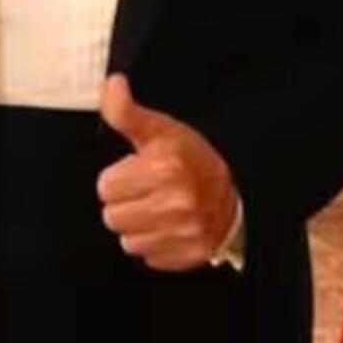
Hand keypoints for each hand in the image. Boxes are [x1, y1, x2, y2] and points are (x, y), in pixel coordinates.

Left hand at [96, 74, 238, 270]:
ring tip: (160, 209)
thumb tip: (111, 85)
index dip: (120, 177)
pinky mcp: (189, 255)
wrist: (236, 195)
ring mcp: (184, 232)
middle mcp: (176, 203)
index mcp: (166, 167)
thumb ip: (127, 112)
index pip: (106, 186)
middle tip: (149, 191)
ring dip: (140, 226)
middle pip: (112, 216)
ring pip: (128, 240)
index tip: (140, 172)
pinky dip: (157, 244)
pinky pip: (149, 257)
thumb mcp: (161, 130)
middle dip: (126, 203)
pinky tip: (171, 227)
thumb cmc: (194, 160)